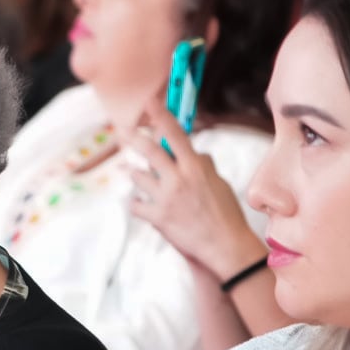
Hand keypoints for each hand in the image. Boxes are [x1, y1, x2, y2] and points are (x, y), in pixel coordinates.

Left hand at [122, 98, 264, 280]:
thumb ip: (201, 166)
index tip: (149, 102)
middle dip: (134, 139)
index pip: (176, 135)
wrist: (225, 246)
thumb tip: (192, 152)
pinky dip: (136, 203)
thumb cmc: (225, 213)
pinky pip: (135, 204)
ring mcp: (165, 199)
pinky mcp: (157, 218)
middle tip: (124, 132)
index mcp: (195, 168)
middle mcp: (178, 180)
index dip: (161, 116)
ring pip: (137, 177)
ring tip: (134, 172)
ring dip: (135, 174)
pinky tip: (139, 203)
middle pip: (149, 151)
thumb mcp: (218, 183)